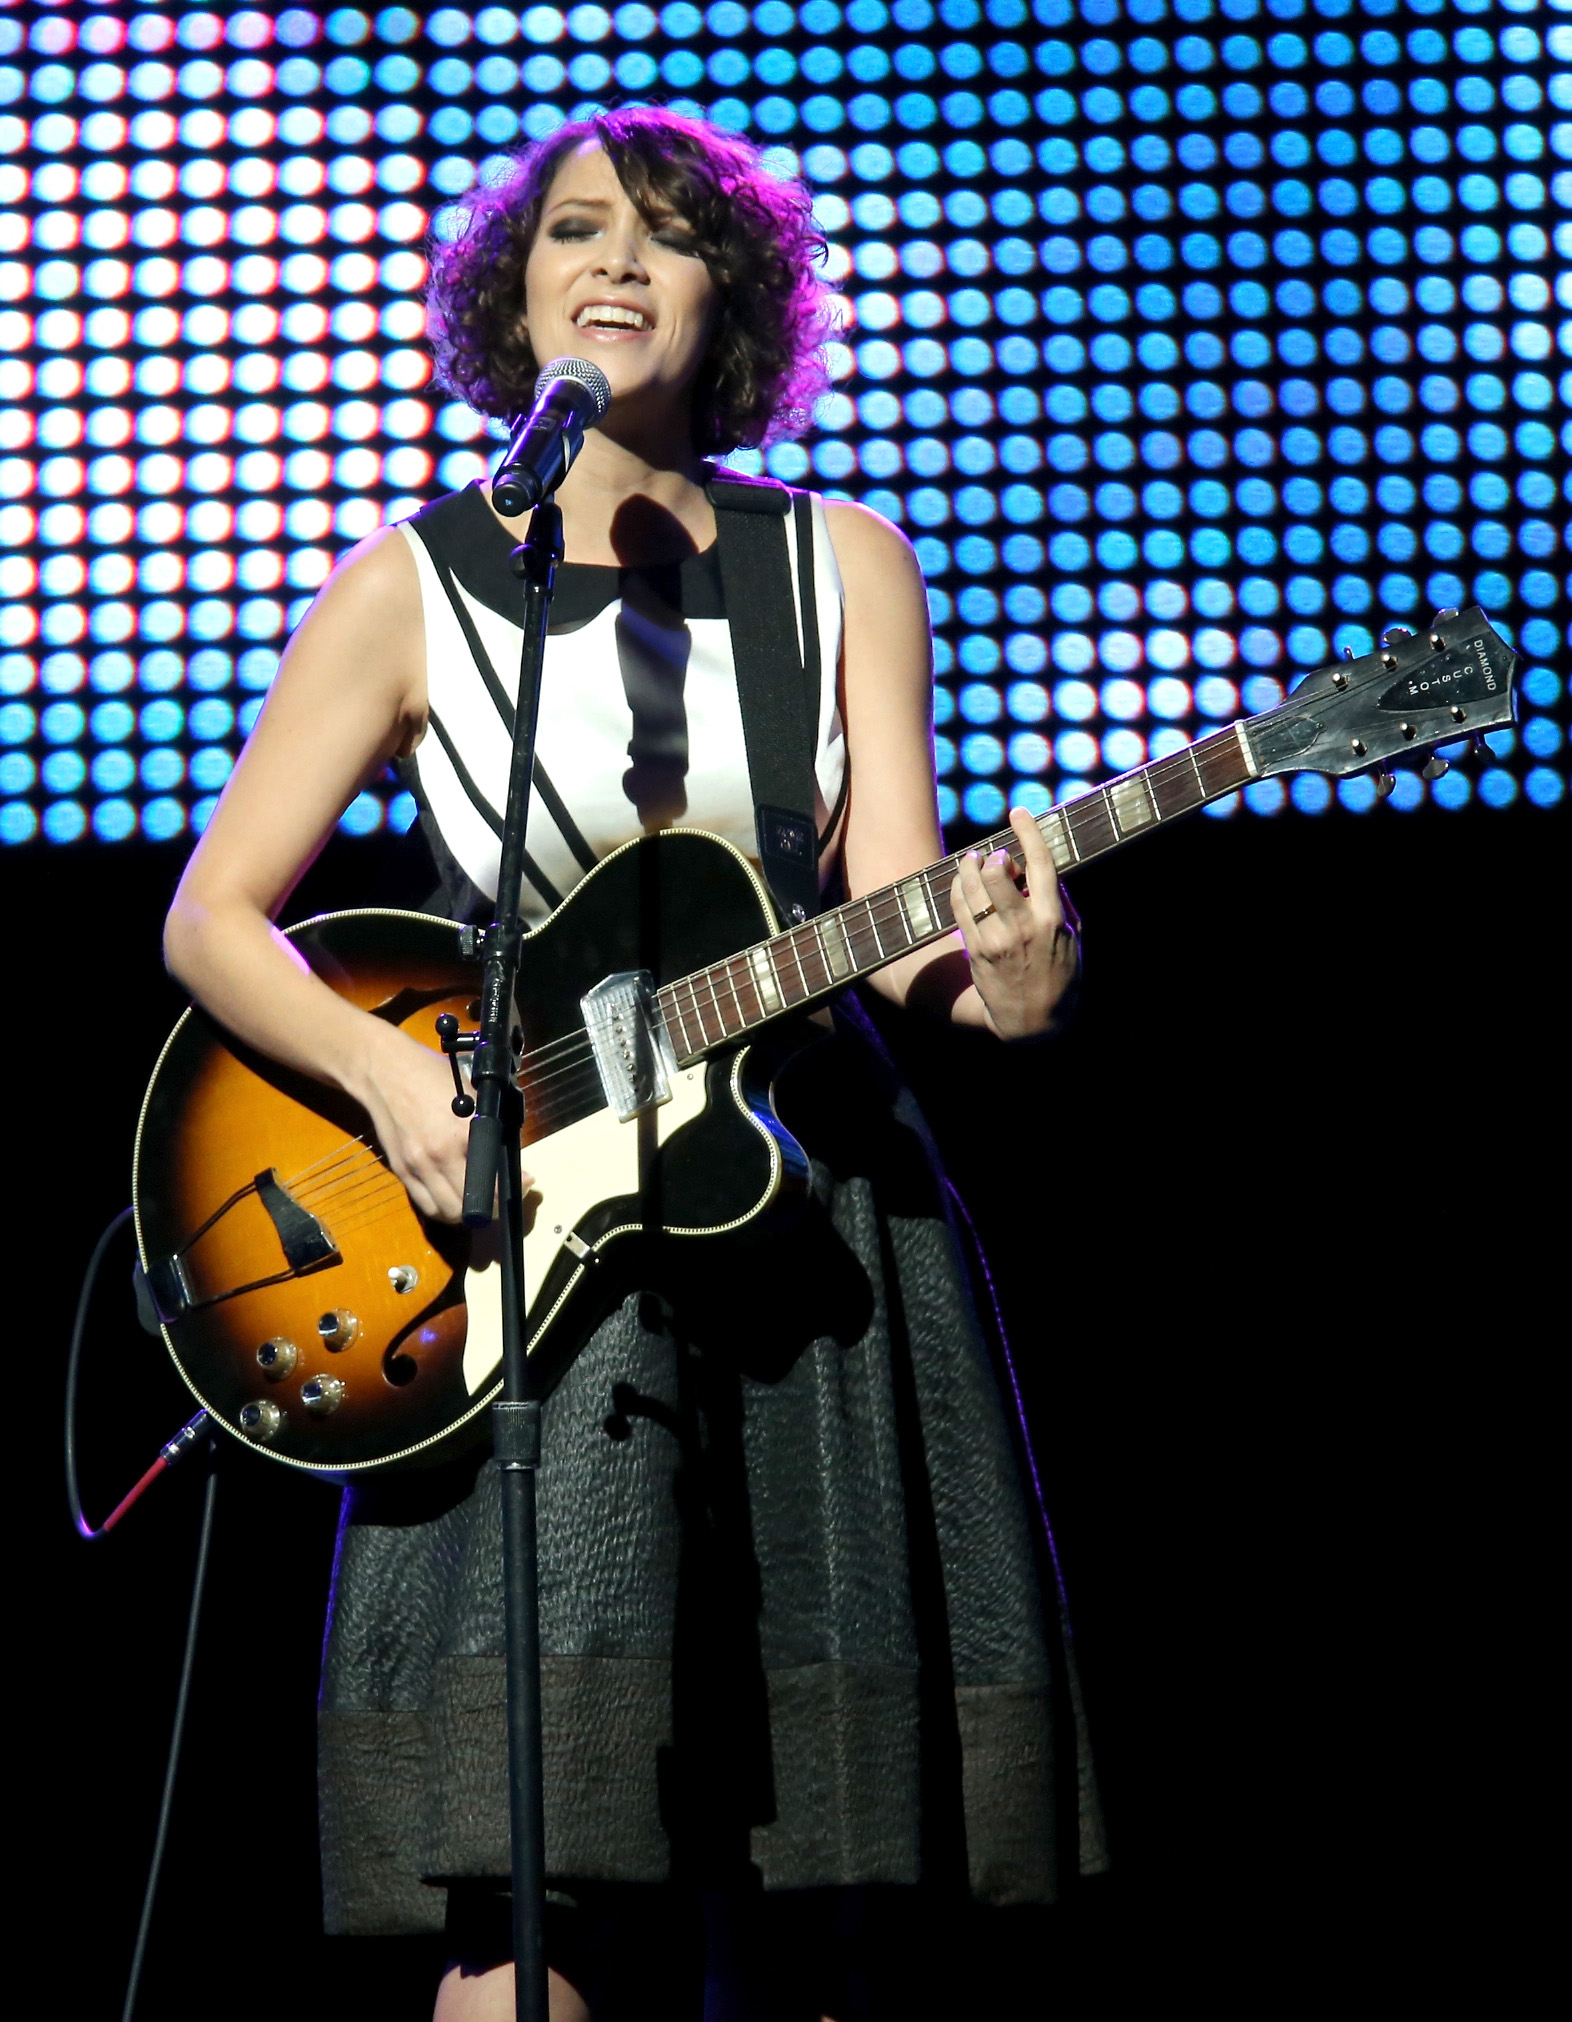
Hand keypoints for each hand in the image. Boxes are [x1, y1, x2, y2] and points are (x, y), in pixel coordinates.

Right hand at [347, 1022, 532, 1223]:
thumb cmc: (435, 1077)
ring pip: (446, 1213)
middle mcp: (439, 1155)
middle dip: (491, 1208)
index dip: (509, 1190)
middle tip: (500, 1197)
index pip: (491, 1182)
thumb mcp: (474, 1095)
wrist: (386, 1072)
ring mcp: (417, 1166)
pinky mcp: (401, 1171)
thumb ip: (493, 1128)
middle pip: (469, 1207)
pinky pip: (425, 1206)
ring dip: (465, 1214)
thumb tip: (510, 1159)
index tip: (523, 1183)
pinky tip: (453, 1197)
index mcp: (462, 1133)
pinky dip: (443, 1209)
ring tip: (477, 1202)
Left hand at [950, 807, 1080, 1039]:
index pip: (1040, 865)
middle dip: (993, 856)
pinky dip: (958, 888)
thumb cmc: (1059, 973)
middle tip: (994, 855)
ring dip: (969, 866)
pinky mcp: (975, 949)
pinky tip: (963, 882)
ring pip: (972, 888)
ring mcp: (995, 939)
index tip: (1019, 812)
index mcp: (1051, 919)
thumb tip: (1041, 867)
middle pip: (997, 874)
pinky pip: (960, 907)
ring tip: (972, 860)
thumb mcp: (1072, 937)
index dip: (1028, 833)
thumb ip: (1058, 901)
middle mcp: (1021, 927)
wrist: (1034, 1020)